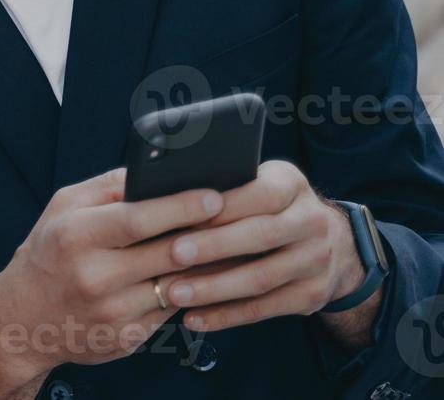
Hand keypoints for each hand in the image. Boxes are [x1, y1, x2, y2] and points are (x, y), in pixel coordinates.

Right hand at [0, 166, 224, 398]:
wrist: (21, 318)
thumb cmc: (48, 252)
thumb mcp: (63, 208)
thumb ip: (108, 187)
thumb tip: (158, 170)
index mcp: (76, 235)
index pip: (138, 219)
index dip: (181, 206)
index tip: (215, 195)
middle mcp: (93, 275)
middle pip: (167, 253)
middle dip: (208, 234)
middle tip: (238, 217)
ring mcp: (112, 312)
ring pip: (177, 286)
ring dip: (207, 267)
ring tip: (229, 245)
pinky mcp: (127, 339)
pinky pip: (171, 311)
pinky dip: (189, 293)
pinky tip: (202, 278)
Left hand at [153, 160, 379, 343]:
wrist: (334, 244)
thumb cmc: (268, 207)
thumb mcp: (257, 183)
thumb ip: (225, 187)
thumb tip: (167, 196)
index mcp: (291, 184)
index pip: (259, 193)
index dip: (221, 206)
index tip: (182, 215)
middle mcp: (311, 221)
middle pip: (259, 235)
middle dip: (212, 247)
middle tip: (172, 255)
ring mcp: (316, 261)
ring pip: (261, 278)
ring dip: (214, 288)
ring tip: (174, 293)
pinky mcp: (313, 295)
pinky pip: (264, 309)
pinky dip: (226, 315)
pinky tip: (194, 318)